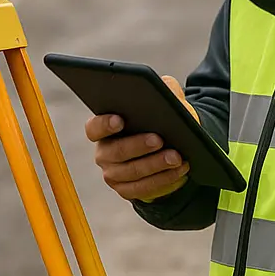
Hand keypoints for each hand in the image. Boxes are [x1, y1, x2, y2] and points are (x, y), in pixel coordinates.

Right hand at [85, 75, 199, 202]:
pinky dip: (163, 179)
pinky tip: (180, 170)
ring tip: (177, 157)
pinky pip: (144, 188)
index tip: (120, 119)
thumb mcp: (164, 99)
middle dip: (138, 145)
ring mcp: (114, 174)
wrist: (172, 145)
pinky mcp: (128, 190)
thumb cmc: (162, 118)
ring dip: (155, 165)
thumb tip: (163, 85)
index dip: (104, 124)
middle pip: (116, 152)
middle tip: (159, 139)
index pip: (94, 128)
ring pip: (132, 172)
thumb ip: (162, 87)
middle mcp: (104, 153)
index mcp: (104, 129)